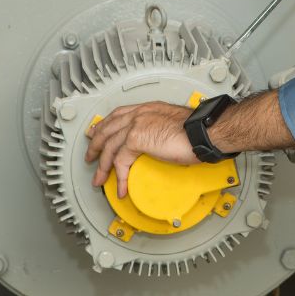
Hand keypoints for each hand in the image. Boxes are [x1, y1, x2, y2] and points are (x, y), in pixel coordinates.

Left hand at [84, 101, 198, 196]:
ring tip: (100, 179)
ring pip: (109, 146)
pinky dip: (119, 176)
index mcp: (148, 109)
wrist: (204, 131)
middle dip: (96, 144)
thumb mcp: (174, 125)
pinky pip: (120, 161)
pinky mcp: (136, 139)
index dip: (105, 125)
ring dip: (103, 165)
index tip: (97, 132)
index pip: (119, 114)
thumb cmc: (198, 129)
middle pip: (107, 128)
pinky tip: (121, 186)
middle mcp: (139, 113)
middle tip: (90, 156)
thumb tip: (157, 143)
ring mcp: (136, 125)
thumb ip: (160, 130)